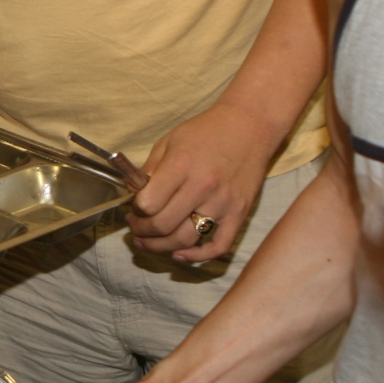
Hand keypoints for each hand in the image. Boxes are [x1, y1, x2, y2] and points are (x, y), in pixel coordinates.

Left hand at [127, 104, 273, 261]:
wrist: (249, 126)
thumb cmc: (207, 131)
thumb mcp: (170, 141)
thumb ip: (150, 170)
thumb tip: (134, 197)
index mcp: (181, 165)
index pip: (148, 204)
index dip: (135, 211)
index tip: (134, 209)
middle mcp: (202, 186)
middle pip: (163, 226)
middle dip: (142, 232)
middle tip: (136, 228)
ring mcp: (223, 202)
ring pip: (185, 240)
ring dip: (161, 247)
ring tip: (150, 242)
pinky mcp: (240, 213)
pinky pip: (219, 246)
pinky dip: (198, 257)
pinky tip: (180, 254)